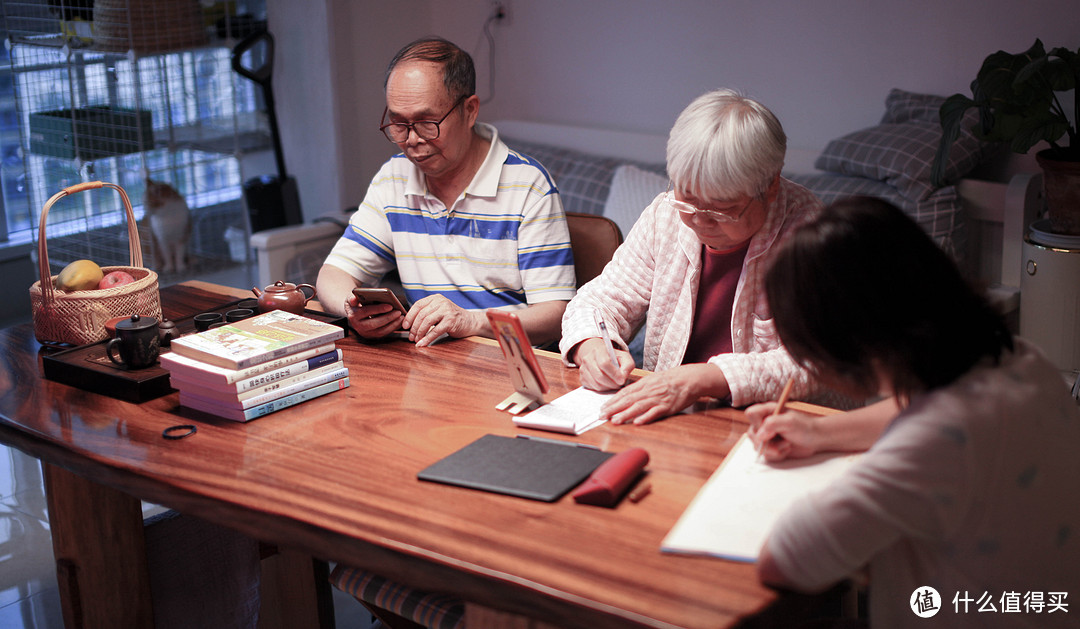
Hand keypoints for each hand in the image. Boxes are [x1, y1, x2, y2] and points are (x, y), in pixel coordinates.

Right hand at [344, 294, 404, 338]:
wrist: (353, 313)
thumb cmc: (355, 303)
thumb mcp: (351, 298)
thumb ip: (352, 297)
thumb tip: (353, 299)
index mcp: (353, 315)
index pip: (366, 312)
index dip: (378, 309)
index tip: (390, 306)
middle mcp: (358, 326)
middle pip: (374, 324)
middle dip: (388, 318)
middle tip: (398, 312)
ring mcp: (365, 333)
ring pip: (380, 331)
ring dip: (392, 324)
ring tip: (401, 316)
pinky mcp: (372, 336)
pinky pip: (384, 333)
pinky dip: (393, 328)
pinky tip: (400, 321)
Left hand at [403, 294, 484, 346]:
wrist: (470, 322)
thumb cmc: (452, 318)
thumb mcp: (439, 311)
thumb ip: (427, 313)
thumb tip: (409, 322)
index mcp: (436, 298)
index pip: (418, 305)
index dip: (409, 316)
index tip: (405, 326)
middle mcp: (441, 302)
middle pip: (421, 315)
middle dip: (414, 328)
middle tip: (411, 337)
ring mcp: (447, 311)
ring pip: (427, 322)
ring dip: (419, 333)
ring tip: (416, 340)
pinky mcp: (451, 321)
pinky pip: (435, 331)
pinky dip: (427, 339)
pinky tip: (423, 344)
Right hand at [573, 337, 634, 390]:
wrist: (600, 357)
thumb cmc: (615, 358)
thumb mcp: (625, 358)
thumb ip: (627, 367)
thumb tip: (621, 378)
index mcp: (599, 350)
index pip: (604, 363)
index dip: (614, 374)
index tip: (621, 380)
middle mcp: (588, 358)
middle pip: (599, 376)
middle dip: (612, 383)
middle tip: (619, 384)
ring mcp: (583, 368)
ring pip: (596, 384)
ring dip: (607, 387)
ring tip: (614, 384)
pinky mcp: (582, 378)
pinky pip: (593, 388)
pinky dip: (602, 389)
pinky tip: (606, 384)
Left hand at [600, 363, 725, 425]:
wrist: (689, 378)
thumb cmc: (671, 379)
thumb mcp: (653, 380)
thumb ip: (640, 388)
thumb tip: (626, 395)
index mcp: (644, 384)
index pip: (625, 392)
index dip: (613, 401)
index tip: (603, 407)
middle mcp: (648, 391)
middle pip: (628, 400)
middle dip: (614, 408)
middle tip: (602, 416)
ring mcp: (658, 399)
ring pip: (639, 407)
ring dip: (626, 414)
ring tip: (615, 420)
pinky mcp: (667, 406)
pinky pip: (655, 412)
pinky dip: (646, 417)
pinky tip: (637, 422)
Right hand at [745, 403, 820, 461]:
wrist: (816, 439)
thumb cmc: (806, 427)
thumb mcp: (790, 421)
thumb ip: (772, 424)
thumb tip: (759, 435)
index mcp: (768, 411)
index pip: (751, 413)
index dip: (758, 423)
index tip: (770, 430)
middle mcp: (764, 423)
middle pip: (752, 434)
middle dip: (767, 442)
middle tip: (783, 441)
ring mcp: (767, 437)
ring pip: (758, 447)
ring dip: (774, 449)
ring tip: (788, 444)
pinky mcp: (771, 448)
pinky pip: (766, 455)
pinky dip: (778, 455)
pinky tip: (787, 449)